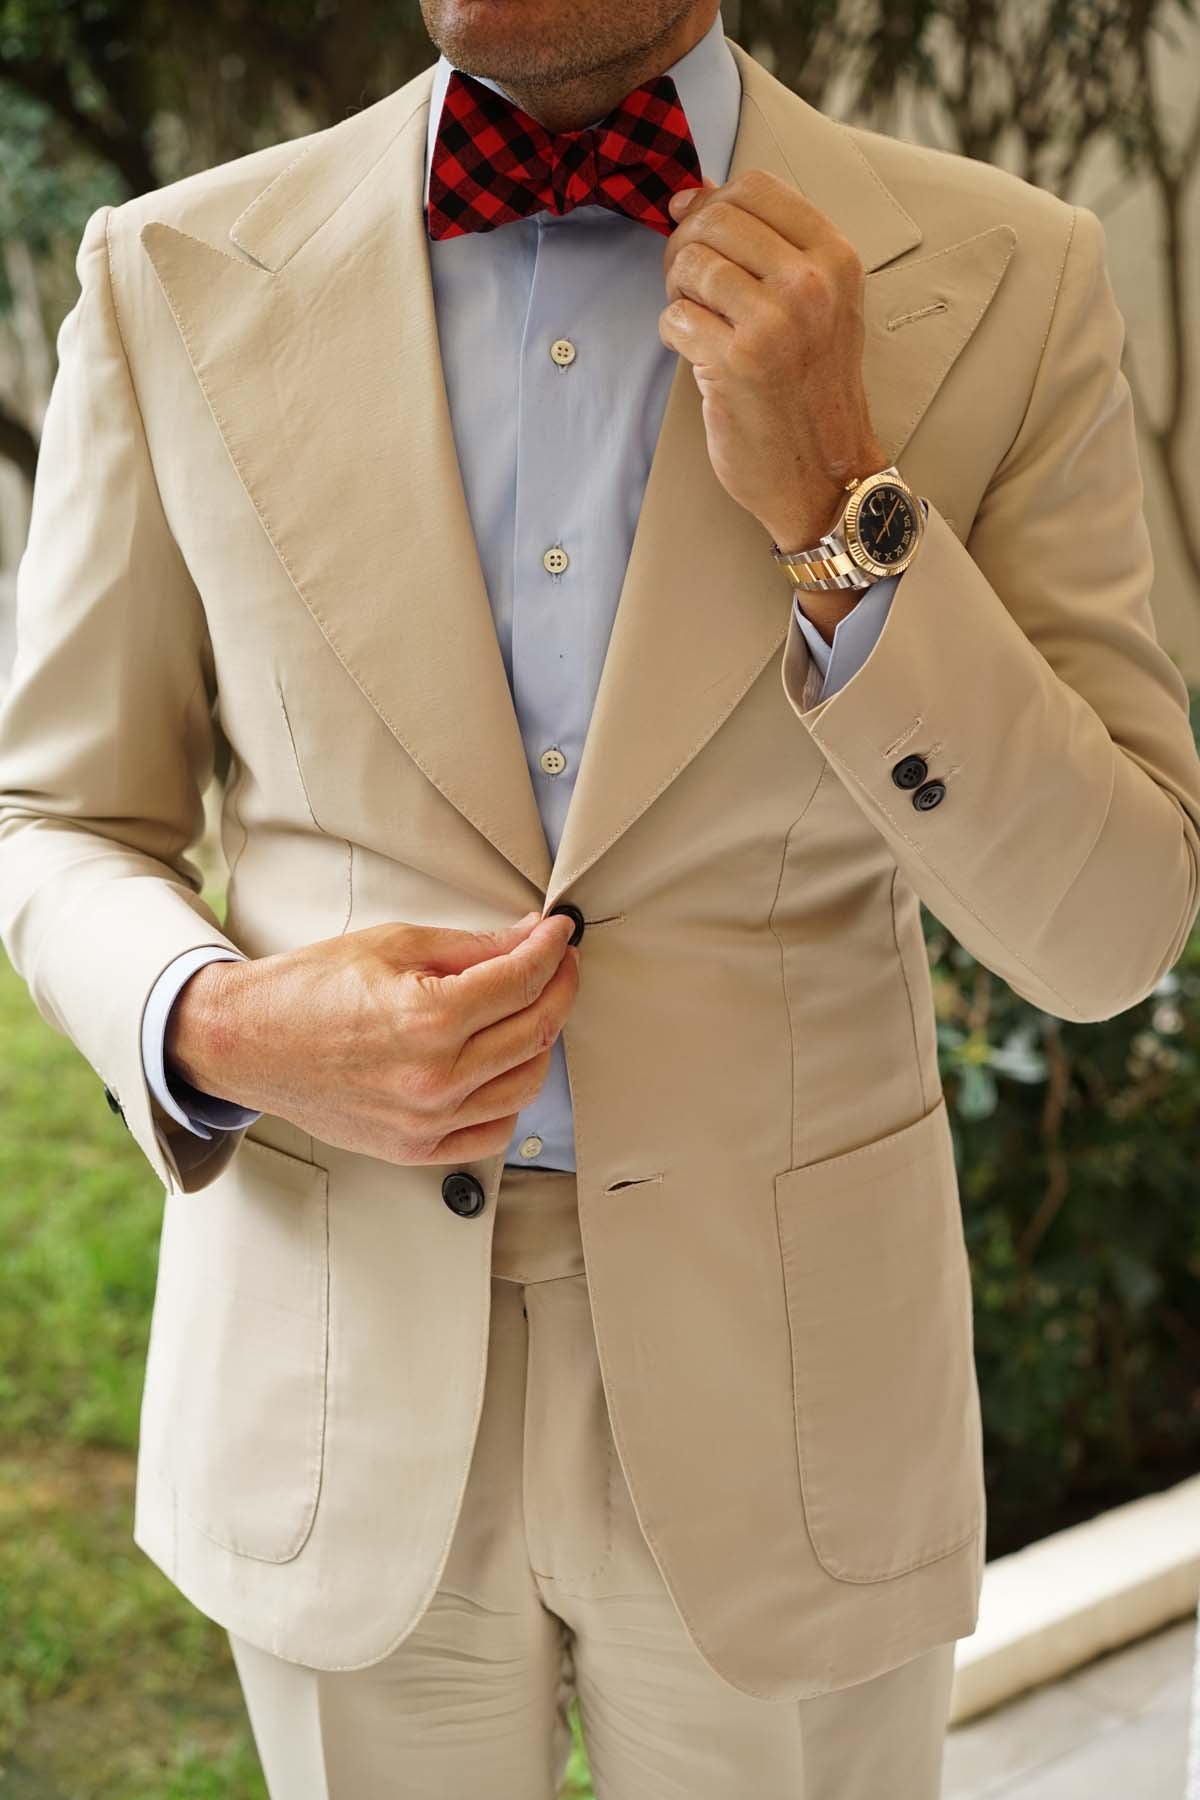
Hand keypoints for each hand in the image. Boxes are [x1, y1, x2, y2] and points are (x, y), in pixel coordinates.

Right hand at [164, 912, 579, 1165]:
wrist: (248, 1043)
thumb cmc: (308, 991)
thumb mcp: (393, 946)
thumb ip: (471, 946)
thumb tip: (527, 938)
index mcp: (429, 1019)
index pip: (523, 981)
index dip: (552, 949)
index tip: (560, 934)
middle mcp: (435, 1078)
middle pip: (535, 1031)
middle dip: (559, 987)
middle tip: (557, 963)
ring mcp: (427, 1121)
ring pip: (526, 1084)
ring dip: (541, 1042)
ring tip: (529, 1009)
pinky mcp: (415, 1149)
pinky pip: (493, 1132)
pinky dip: (510, 1098)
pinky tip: (501, 1066)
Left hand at [660, 169, 886, 551]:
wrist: (826, 474)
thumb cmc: (813, 390)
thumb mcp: (817, 304)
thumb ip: (765, 246)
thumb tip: (693, 193)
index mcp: (835, 259)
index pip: (755, 187)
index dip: (712, 204)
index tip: (702, 236)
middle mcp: (810, 285)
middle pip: (715, 219)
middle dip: (686, 247)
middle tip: (689, 285)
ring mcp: (774, 324)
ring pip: (690, 264)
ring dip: (677, 292)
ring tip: (696, 321)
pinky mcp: (736, 364)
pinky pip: (674, 318)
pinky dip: (673, 334)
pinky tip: (696, 354)